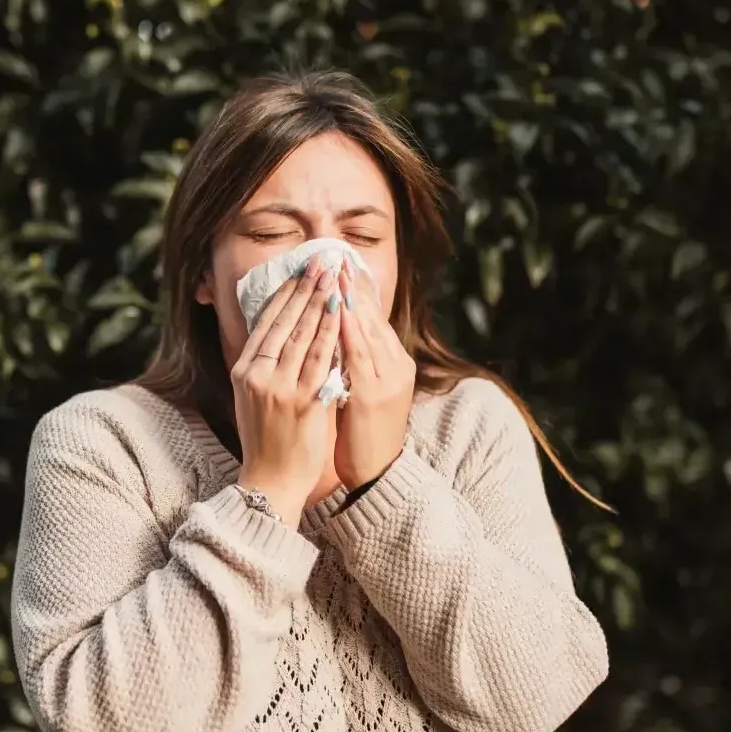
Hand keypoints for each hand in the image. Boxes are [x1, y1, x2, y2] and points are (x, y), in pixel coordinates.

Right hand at [232, 256, 341, 522]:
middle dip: (305, 288)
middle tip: (321, 261)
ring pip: (303, 335)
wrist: (271, 480)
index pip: (266, 322)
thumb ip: (265, 366)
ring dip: (321, 301)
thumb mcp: (254, 397)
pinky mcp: (302, 401)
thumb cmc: (267, 439)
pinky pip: (320, 359)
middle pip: (284, 321)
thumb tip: (279, 333)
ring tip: (334, 277)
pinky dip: (332, 333)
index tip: (299, 270)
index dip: (285, 293)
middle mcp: (258, 375)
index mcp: (244, 371)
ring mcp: (279, 387)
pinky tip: (342, 313)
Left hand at [335, 259, 415, 489]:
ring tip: (336, 274)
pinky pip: (359, 355)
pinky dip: (349, 331)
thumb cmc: (364, 436)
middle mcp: (395, 367)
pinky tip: (338, 311)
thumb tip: (335, 336)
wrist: (377, 475)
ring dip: (350, 300)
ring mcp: (387, 379)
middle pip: (373, 318)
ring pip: (368, 331)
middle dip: (353, 286)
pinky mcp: (374, 395)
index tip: (341, 265)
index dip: (358, 291)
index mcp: (394, 365)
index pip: (375, 319)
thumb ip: (354, 364)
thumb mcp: (362, 392)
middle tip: (336, 256)